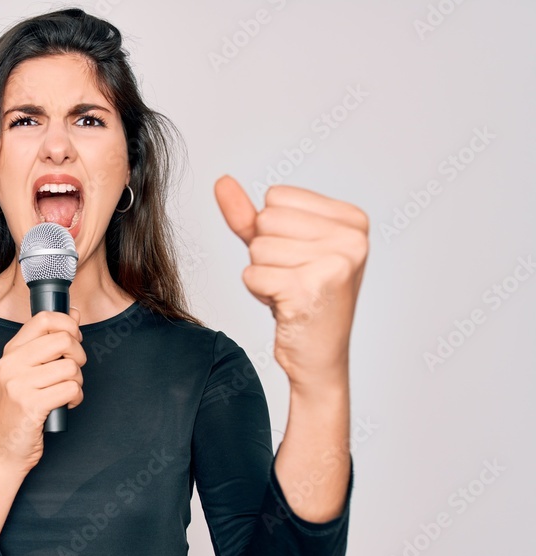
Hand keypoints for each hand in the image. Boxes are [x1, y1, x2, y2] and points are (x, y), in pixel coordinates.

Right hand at [0, 308, 85, 470]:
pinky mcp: (31, 405)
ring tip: (66, 392)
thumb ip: (48, 342)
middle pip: (63, 340)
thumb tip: (72, 313)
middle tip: (73, 371)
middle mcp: (11, 364)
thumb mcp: (28, 371)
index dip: (68, 325)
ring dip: (78, 382)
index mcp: (11, 352)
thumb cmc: (22, 408)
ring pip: (71, 367)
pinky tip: (65, 405)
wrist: (6, 448)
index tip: (74, 339)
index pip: (44, 319)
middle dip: (79, 356)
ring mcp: (19, 384)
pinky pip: (71, 388)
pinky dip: (75, 398)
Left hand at [213, 175, 368, 388]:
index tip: (297, 258)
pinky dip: (259, 292)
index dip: (272, 230)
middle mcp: (352, 238)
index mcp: (353, 219)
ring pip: (258, 248)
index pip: (276, 197)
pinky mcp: (311, 288)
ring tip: (289, 292)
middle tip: (292, 278)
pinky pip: (253, 274)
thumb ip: (249, 214)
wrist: (317, 355)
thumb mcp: (276, 247)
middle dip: (266, 253)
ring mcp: (335, 263)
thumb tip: (221, 181)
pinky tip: (285, 305)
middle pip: (266, 220)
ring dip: (263, 274)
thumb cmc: (300, 297)